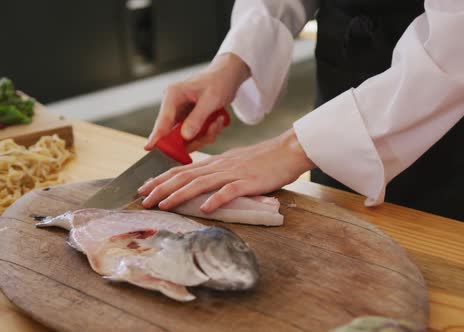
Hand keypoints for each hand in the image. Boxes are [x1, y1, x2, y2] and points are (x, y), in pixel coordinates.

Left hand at [138, 129, 314, 211]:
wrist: (288, 150)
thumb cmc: (265, 159)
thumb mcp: (237, 163)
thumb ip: (220, 172)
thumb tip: (203, 183)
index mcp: (216, 162)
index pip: (183, 170)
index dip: (161, 179)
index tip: (145, 188)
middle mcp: (220, 166)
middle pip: (185, 176)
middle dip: (161, 188)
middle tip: (142, 199)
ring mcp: (234, 173)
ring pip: (201, 183)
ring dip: (179, 194)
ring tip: (163, 204)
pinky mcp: (249, 181)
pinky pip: (230, 191)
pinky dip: (217, 199)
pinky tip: (206, 208)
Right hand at [145, 53, 249, 151]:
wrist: (227, 76)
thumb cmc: (218, 82)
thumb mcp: (210, 100)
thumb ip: (197, 118)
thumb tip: (185, 136)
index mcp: (173, 95)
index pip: (162, 120)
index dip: (157, 135)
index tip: (149, 147)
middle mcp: (173, 105)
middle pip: (176, 134)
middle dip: (196, 137)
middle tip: (212, 129)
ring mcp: (181, 114)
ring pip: (188, 137)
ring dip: (206, 134)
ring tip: (218, 121)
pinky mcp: (189, 120)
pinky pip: (196, 135)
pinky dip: (208, 132)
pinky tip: (217, 120)